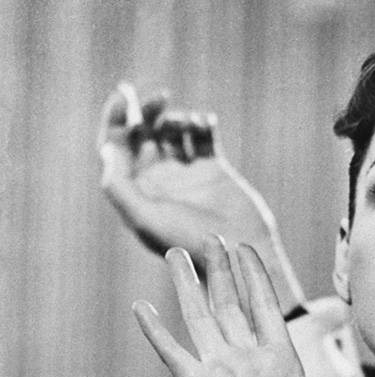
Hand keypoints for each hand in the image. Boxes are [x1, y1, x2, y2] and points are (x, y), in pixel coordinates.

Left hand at [99, 83, 305, 312]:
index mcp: (138, 191)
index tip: (124, 96)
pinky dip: (203, 123)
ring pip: (172, 130)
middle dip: (147, 111)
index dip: (116, 118)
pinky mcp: (214, 170)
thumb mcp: (144, 219)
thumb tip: (107, 147)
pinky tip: (206, 123)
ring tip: (189, 123)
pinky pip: (203, 137)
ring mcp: (187, 174)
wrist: (238, 253)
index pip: (116, 146)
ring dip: (176, 118)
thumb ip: (118, 185)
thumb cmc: (189, 242)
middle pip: (143, 132)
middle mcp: (160, 180)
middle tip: (159, 98)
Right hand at [134, 238, 374, 376]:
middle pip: (233, 305)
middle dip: (224, 271)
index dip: (256, 279)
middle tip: (214, 236)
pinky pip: (175, 354)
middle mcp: (247, 364)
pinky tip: (140, 307)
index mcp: (279, 368)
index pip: (266, 311)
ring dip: (189, 286)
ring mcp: (221, 374)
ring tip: (175, 253)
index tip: (246, 250)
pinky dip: (157, 332)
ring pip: (202, 318)